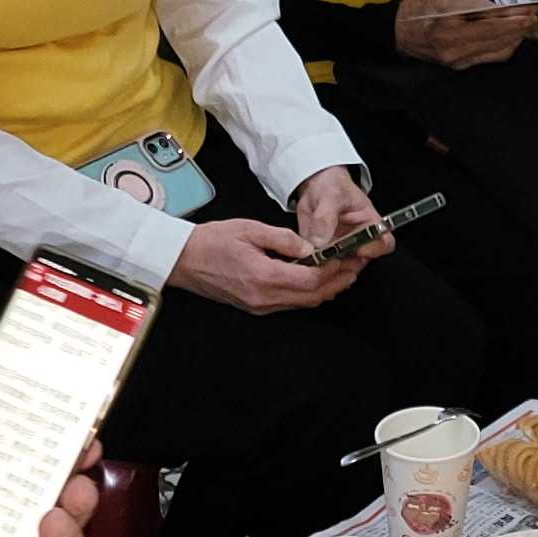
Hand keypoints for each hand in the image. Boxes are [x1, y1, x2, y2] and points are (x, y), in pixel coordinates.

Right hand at [169, 217, 347, 315]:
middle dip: (338, 281)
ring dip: (326, 289)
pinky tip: (317, 280)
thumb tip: (311, 247)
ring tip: (344, 272)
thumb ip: (284, 239)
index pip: (311, 279)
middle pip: (313, 296)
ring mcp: (259, 306)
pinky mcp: (256, 307)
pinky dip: (309, 293)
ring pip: (304, 303)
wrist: (182, 260)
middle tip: (355, 266)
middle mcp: (264, 298)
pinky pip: (290, 303)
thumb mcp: (250, 229)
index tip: (347, 255)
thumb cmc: (212, 241)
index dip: (334, 269)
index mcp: (263, 277)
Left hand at [292, 168, 385, 286]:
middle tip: (326, 258)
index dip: (375, 249)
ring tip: (312, 260)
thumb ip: (326, 217)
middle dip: (342, 265)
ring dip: (325, 270)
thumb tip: (320, 241)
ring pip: (338, 270)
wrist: (314, 188)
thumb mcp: (330, 195)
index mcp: (370, 224)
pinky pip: (320, 268)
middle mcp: (358, 242)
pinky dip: (312, 269)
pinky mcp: (324, 256)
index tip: (360, 249)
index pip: (383, 243)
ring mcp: (341, 251)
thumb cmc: (332, 186)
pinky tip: (304, 263)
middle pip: (358, 262)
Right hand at [392, 0, 532, 70]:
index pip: (491, 28)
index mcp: (450, 33)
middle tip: (532, 16)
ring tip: (525, 25)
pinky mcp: (460, 66)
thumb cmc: (419, 12)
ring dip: (515, 39)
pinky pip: (489, 58)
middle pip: (498, 42)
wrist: (398, 32)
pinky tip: (511, 37)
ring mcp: (459, 62)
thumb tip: (499, 9)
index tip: (528, 12)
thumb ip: (474, 5)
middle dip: (519, 29)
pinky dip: (504, 46)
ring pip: (498, 53)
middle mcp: (456, 52)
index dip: (513, 21)